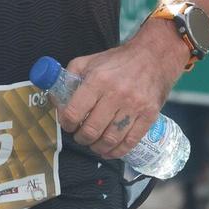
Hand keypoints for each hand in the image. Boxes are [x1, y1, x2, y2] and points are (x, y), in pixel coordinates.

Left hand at [55, 25, 189, 160]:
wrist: (153, 56)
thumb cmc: (118, 61)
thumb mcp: (89, 61)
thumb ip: (69, 78)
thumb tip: (55, 100)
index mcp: (97, 80)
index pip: (74, 112)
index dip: (66, 123)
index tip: (67, 125)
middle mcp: (116, 94)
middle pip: (91, 130)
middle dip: (81, 138)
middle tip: (80, 136)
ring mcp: (134, 106)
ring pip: (110, 139)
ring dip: (97, 147)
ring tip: (94, 144)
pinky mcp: (149, 115)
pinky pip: (131, 141)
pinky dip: (117, 151)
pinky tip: (110, 151)